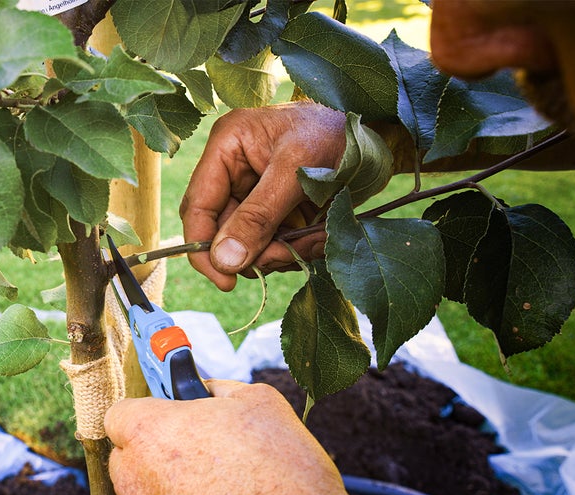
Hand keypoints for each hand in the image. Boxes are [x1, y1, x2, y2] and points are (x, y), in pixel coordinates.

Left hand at [104, 379, 356, 494]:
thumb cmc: (281, 468)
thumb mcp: (255, 400)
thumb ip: (213, 387)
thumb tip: (200, 388)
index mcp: (150, 430)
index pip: (120, 413)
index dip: (147, 411)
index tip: (170, 414)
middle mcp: (135, 477)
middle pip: (125, 454)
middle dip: (153, 448)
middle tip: (196, 447)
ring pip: (138, 491)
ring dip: (161, 483)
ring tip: (208, 481)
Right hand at [179, 102, 347, 290]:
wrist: (376, 138)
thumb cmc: (335, 134)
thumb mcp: (295, 172)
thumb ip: (258, 216)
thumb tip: (224, 260)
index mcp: (227, 148)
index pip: (198, 206)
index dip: (204, 248)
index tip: (225, 280)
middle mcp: (233, 171)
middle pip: (223, 232)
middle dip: (255, 252)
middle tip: (287, 256)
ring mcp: (254, 193)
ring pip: (249, 244)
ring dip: (280, 253)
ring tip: (315, 239)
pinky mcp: (275, 210)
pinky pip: (272, 244)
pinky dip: (295, 249)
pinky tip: (320, 237)